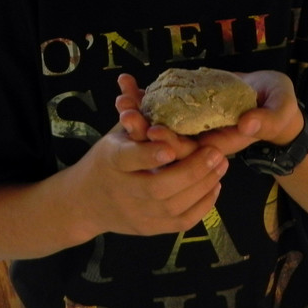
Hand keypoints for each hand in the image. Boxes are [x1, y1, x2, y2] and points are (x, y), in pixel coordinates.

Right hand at [77, 119, 228, 237]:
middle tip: (216, 153)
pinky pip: (182, 221)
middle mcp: (122, 191)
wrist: (86, 203)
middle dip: (191, 170)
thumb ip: (131, 112)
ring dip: (203, 185)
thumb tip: (127, 78)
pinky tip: (215, 185)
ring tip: (222, 164)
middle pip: (158, 187)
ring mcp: (136, 215)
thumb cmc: (108, 160)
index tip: (170, 147)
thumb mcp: (115, 134)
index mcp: (111, 161)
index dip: (149, 155)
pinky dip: (203, 204)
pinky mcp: (150, 229)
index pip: (129, 159)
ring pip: (174, 206)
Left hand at [115, 71, 302, 159]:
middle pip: (167, 141)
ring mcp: (193, 125)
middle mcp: (202, 139)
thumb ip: (267, 119)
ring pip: (160, 124)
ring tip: (121, 94)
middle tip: (124, 109)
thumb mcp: (280, 110)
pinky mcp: (188, 109)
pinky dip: (145, 96)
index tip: (152, 130)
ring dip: (139, 111)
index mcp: (221, 144)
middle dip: (144, 126)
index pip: (191, 152)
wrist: (273, 99)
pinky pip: (161, 106)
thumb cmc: (280, 105)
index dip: (171, 143)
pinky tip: (128, 83)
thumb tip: (247, 124)